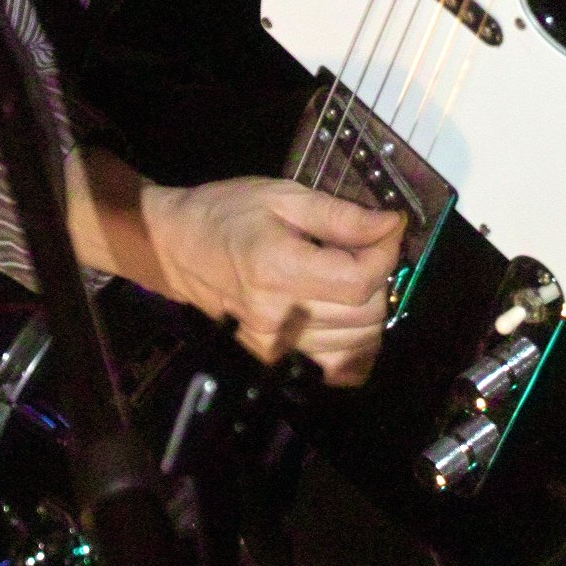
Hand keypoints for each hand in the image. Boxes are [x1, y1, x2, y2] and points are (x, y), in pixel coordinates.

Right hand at [142, 175, 404, 386]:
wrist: (174, 248)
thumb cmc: (226, 213)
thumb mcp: (282, 196)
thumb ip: (340, 216)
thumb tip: (391, 226)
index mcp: (278, 269)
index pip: (359, 280)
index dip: (385, 255)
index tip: (387, 230)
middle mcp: (278, 316)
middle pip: (364, 314)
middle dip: (379, 278)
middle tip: (363, 250)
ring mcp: (274, 345)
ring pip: (358, 343)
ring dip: (370, 311)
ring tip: (350, 279)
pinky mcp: (272, 360)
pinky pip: (336, 368)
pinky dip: (356, 348)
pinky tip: (347, 320)